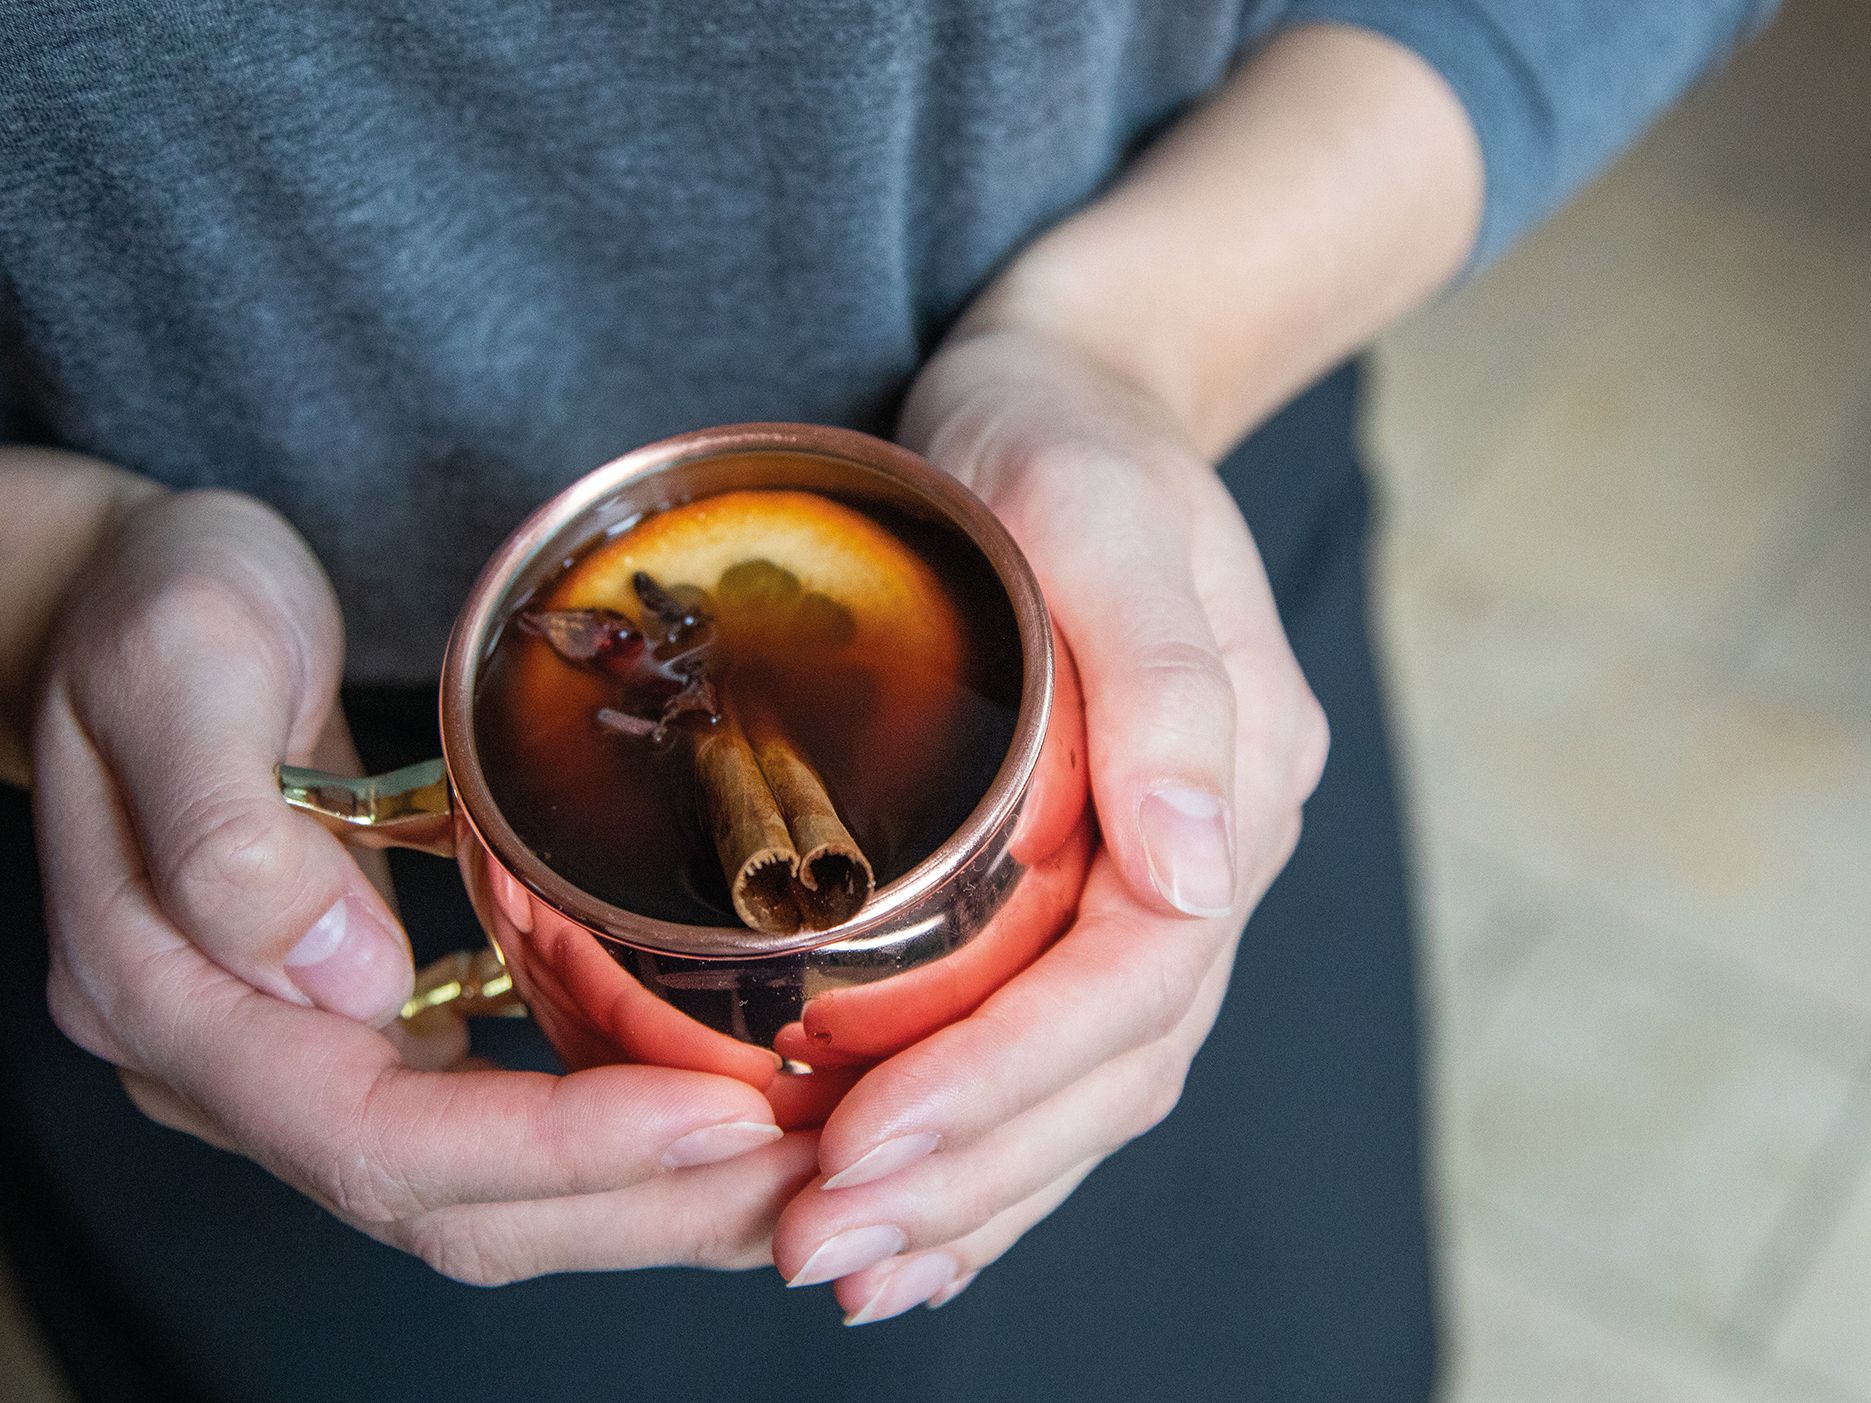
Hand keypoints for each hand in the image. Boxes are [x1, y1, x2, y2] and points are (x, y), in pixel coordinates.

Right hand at [32, 488, 815, 1281]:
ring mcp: (303, 1058)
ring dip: (651, 1197)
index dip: (557, 1148)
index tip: (720, 1117)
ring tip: (801, 1168)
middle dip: (643, 1204)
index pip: (376, 1138)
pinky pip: (499, 1127)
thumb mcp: (179, 663)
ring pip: (488, 1193)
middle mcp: (236, 1066)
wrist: (126, 608)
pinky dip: (617, 1140)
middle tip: (812, 1174)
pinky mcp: (368, 1031)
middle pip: (452, 1206)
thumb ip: (230, 830)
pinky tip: (721, 1116)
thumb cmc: (154, 612)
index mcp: (170, 996)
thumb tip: (346, 982)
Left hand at [769, 328, 1328, 1319]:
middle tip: (819, 1249)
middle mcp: (1208, 856)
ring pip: (1089, 1083)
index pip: (1133, 988)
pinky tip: (917, 1206)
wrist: (1072, 394)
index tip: (862, 1154)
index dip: (1004, 1090)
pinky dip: (991, 1140)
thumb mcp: (1099, 511)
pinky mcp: (1089, 876)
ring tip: (846, 1262)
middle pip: (1112, 1068)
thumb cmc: (1066, 440)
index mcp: (1233, 785)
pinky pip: (1061, 1041)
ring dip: (973, 1190)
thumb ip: (1164, 683)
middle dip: (968, 1174)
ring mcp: (1157, 875)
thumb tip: (1200, 875)